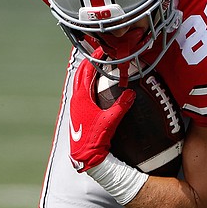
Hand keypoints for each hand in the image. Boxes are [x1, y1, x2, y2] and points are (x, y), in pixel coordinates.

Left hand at [69, 53, 135, 171]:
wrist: (84, 157)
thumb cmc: (93, 140)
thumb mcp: (110, 121)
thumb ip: (121, 106)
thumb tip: (130, 92)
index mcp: (81, 98)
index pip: (86, 71)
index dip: (94, 58)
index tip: (102, 50)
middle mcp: (76, 100)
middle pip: (80, 74)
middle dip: (89, 63)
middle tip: (100, 55)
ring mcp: (75, 106)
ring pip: (80, 83)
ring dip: (88, 73)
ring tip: (99, 67)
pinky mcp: (78, 112)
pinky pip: (82, 92)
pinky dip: (89, 84)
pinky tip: (98, 88)